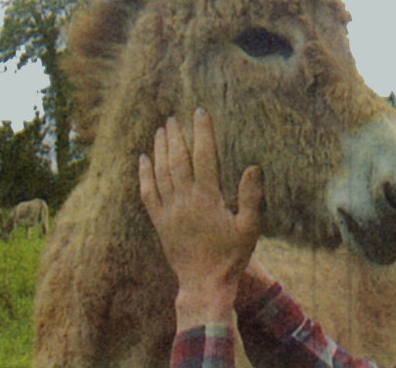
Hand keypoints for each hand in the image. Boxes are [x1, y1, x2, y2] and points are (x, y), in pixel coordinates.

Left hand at [139, 108, 262, 327]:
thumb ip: (251, 197)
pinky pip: (147, 193)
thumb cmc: (231, 255)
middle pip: (178, 159)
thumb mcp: (250, 227)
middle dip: (176, 135)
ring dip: (160, 148)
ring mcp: (168, 211)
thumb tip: (252, 167)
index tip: (200, 112)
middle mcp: (184, 200)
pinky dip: (144, 174)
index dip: (202, 131)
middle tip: (174, 117)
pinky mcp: (159, 222)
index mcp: (207, 197)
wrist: (204, 284)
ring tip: (161, 130)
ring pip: (161, 172)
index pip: (204, 155)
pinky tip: (143, 159)